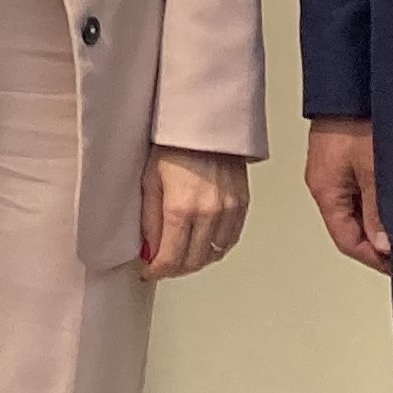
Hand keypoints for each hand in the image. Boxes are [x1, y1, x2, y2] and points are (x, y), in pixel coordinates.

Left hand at [140, 146, 250, 279]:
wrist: (205, 121)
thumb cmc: (173, 143)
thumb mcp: (149, 180)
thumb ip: (149, 220)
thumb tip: (149, 250)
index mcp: (180, 208)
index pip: (170, 258)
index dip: (157, 271)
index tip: (149, 271)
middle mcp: (208, 214)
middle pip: (194, 261)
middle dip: (175, 269)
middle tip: (162, 266)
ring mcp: (229, 210)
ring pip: (215, 254)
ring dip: (196, 260)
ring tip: (180, 255)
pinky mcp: (243, 204)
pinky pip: (231, 239)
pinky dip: (216, 247)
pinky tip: (204, 243)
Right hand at [304, 115, 390, 274]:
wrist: (351, 82)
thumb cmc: (359, 120)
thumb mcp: (375, 172)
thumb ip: (379, 212)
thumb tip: (383, 244)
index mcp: (325, 191)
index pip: (347, 240)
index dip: (374, 258)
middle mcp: (324, 183)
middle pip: (348, 226)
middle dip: (376, 240)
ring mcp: (332, 169)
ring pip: (354, 208)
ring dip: (377, 219)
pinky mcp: (341, 156)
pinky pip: (356, 190)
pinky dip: (375, 201)